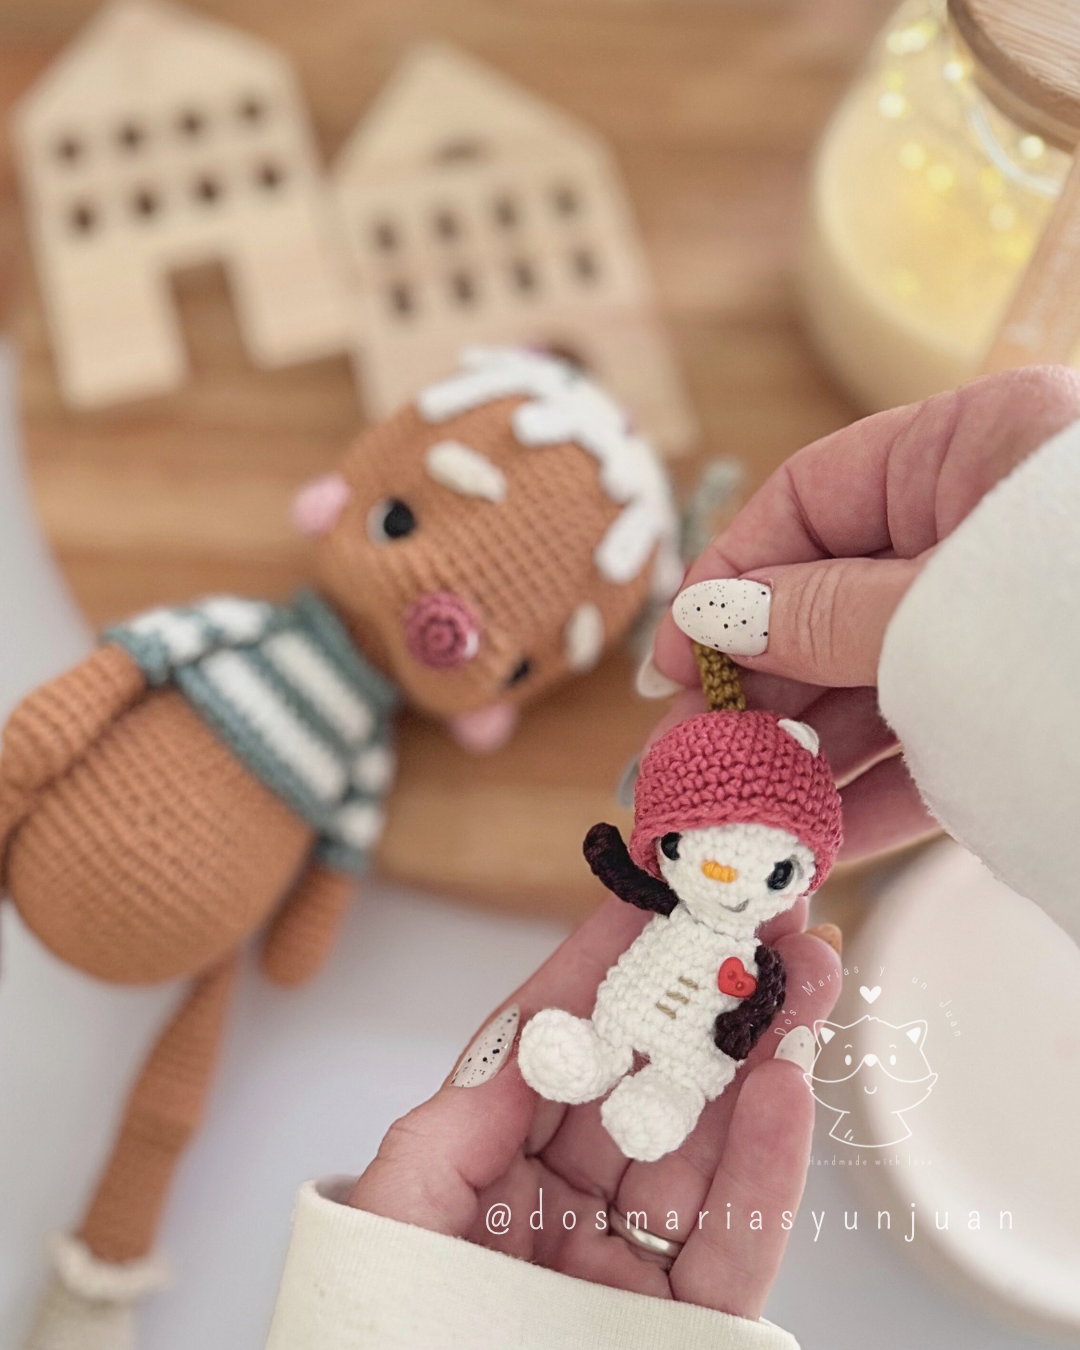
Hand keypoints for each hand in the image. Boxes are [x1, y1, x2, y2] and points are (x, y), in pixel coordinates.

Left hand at [349, 898, 840, 1320]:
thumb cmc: (383, 1341)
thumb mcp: (397, 1212)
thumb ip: (459, 1120)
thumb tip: (530, 1041)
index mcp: (489, 1172)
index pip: (555, 1050)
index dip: (602, 972)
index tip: (648, 903)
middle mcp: (565, 1210)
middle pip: (647, 1084)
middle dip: (703, 999)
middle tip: (759, 924)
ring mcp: (629, 1271)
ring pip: (707, 1148)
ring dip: (759, 1060)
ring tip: (799, 982)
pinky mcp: (685, 1333)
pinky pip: (738, 1244)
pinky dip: (771, 1165)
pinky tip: (791, 1086)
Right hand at [652, 365, 1079, 859]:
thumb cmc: (1076, 626)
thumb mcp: (931, 607)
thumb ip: (817, 610)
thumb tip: (711, 611)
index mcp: (976, 450)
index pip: (810, 499)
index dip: (729, 577)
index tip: (675, 657)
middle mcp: (990, 531)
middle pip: (835, 599)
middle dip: (762, 681)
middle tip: (698, 752)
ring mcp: (1010, 625)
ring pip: (880, 683)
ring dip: (808, 750)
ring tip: (745, 811)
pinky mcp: (1033, 710)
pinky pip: (936, 743)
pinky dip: (874, 792)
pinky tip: (817, 838)